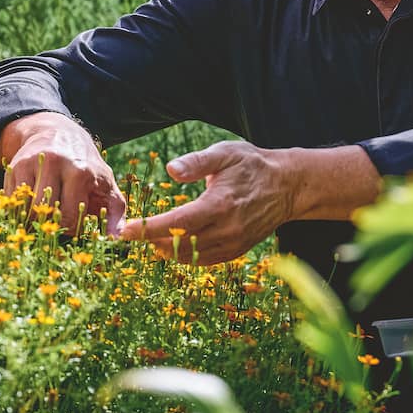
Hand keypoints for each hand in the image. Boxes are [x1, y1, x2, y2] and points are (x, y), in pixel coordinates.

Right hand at [0, 111, 126, 235]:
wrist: (59, 134)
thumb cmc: (87, 168)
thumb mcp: (107, 187)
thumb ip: (116, 216)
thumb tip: (116, 241)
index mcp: (81, 172)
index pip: (70, 217)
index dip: (73, 229)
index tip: (76, 225)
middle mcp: (54, 163)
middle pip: (45, 212)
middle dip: (51, 224)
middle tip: (58, 222)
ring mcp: (32, 163)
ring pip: (25, 208)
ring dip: (33, 219)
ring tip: (46, 215)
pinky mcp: (15, 166)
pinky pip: (12, 200)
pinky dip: (20, 209)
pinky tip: (32, 204)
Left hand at [119, 140, 296, 264]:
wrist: (288, 186)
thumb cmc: (253, 165)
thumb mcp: (225, 153)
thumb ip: (197, 162)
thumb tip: (170, 170)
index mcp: (220, 205)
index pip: (176, 223)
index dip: (148, 228)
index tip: (125, 231)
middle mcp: (226, 229)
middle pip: (179, 244)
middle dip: (152, 240)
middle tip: (134, 232)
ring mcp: (233, 244)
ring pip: (190, 256)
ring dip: (166, 250)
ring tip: (150, 237)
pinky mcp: (236, 251)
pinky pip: (204, 260)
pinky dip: (185, 255)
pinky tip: (174, 244)